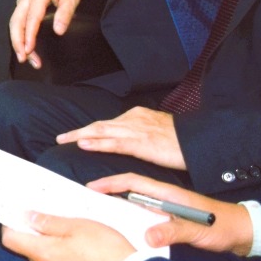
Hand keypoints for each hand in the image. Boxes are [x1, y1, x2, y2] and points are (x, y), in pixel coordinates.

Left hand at [1, 213, 133, 260]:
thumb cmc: (106, 250)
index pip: (11, 240)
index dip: (11, 227)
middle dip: (40, 241)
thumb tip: (27, 217)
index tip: (19, 219)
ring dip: (56, 257)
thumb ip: (49, 222)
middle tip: (60, 229)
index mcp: (44, 254)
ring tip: (79, 248)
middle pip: (32, 253)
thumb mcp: (78, 226)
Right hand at [11, 0, 83, 67]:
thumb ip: (65, 13)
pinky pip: (17, 19)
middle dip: (17, 42)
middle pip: (16, 21)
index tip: (29, 49)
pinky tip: (24, 44)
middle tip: (24, 58)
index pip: (32, 17)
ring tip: (25, 56)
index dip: (29, 35)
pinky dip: (18, 33)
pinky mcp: (23, 2)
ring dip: (17, 40)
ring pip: (14, 22)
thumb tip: (59, 31)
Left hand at [55, 106, 184, 171]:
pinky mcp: (141, 144)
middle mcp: (133, 120)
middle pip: (99, 125)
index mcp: (137, 116)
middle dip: (78, 131)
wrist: (199, 141)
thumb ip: (142, 133)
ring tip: (64, 140)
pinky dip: (97, 143)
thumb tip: (130, 140)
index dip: (90, 130)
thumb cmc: (182, 139)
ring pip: (102, 131)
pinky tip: (83, 144)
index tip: (76, 135)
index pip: (108, 123)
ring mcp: (136, 131)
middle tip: (60, 138)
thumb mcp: (158, 131)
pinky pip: (114, 143)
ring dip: (80, 136)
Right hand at [88, 172, 252, 254]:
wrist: (243, 232)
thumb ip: (174, 232)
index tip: (92, 187)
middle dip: (107, 191)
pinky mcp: (170, 221)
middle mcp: (164, 199)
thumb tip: (147, 237)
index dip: (111, 183)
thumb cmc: (223, 228)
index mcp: (168, 194)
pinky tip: (121, 228)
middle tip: (85, 200)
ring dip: (116, 205)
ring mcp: (166, 209)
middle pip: (130, 191)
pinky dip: (129, 219)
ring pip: (135, 204)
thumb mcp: (198, 231)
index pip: (134, 182)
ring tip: (97, 213)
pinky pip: (143, 217)